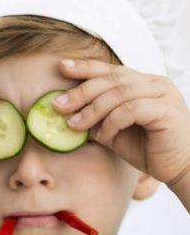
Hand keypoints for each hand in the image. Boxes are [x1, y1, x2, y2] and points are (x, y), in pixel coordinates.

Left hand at [55, 58, 189, 187]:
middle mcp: (154, 83)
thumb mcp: (114, 131)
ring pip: (118, 94)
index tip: (61, 67)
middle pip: (111, 80)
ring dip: (92, 110)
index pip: (111, 70)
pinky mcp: (167, 110)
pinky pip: (131, 109)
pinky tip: (103, 136)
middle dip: (81, 92)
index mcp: (143, 83)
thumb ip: (96, 119)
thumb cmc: (147, 149)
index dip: (85, 67)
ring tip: (74, 126)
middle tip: (58, 105)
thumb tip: (65, 114)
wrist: (180, 167)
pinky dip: (111, 122)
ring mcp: (163, 94)